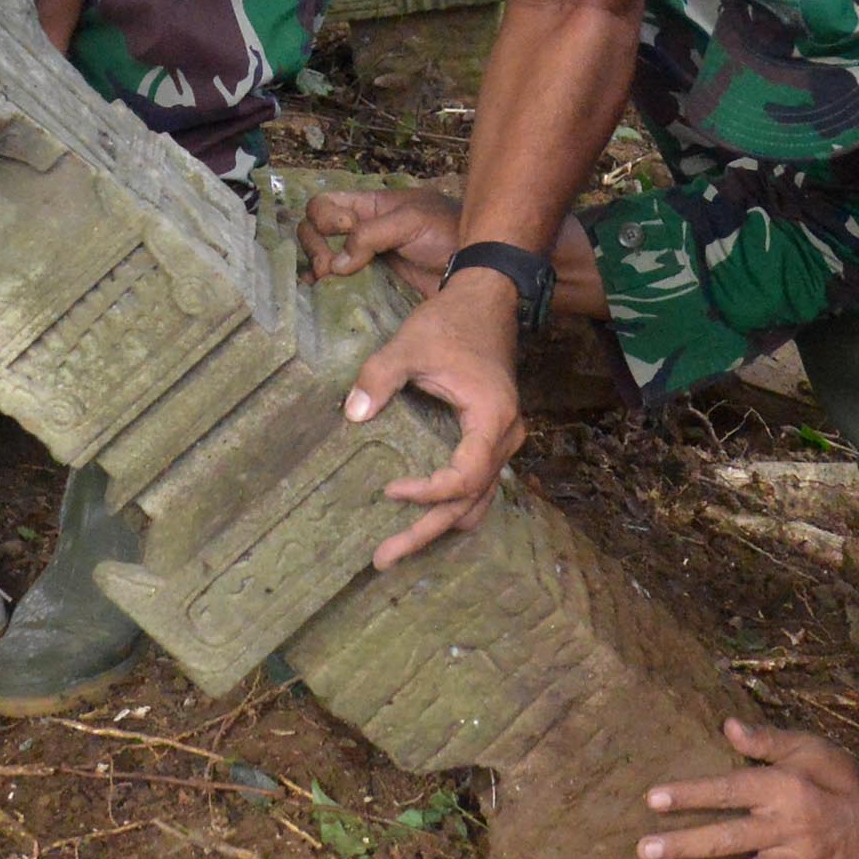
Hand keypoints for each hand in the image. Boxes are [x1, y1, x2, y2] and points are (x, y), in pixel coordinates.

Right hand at [304, 187, 461, 293]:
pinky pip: (339, 286)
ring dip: (315, 269)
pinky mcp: (372, 286)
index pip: (324, 204)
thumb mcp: (411, 220)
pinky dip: (323, 289)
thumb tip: (336, 264)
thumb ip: (371, 234)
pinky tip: (320, 295)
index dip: (325, 217)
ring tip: (325, 282)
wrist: (474, 265)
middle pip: (314, 231)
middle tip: (330, 267)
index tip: (346, 229)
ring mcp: (364, 261)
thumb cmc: (446, 233)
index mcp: (367, 207)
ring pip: (322, 260)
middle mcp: (359, 232)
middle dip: (314, 246)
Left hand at [344, 279, 527, 567]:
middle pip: (469, 502)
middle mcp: (505, 438)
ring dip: (439, 525)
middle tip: (382, 558)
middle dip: (425, 532)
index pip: (464, 477)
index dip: (427, 492)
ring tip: (396, 548)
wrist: (487, 299)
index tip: (388, 489)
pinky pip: (477, 486)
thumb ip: (380, 376)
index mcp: (491, 419)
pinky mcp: (492, 439)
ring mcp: (503, 441)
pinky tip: (420, 517)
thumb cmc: (451, 321)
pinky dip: (450, 506)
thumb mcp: (410, 344)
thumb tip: (352, 414)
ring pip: (477, 501)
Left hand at [639, 719, 858, 858]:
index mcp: (780, 789)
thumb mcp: (808, 748)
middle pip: (727, 837)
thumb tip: (727, 725)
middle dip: (684, 845)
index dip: (691, 794)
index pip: (727, 790)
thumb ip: (767, 741)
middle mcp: (785, 827)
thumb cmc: (843, 777)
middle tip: (645, 851)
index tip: (653, 799)